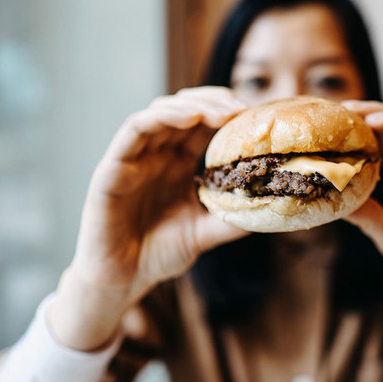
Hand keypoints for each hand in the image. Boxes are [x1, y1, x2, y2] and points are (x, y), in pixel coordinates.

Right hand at [50, 87, 248, 349]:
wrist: (121, 280)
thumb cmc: (158, 254)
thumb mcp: (204, 233)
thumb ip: (232, 220)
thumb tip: (269, 208)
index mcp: (178, 163)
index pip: (204, 124)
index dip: (229, 114)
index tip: (255, 116)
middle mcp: (157, 154)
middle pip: (186, 109)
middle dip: (216, 102)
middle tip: (243, 109)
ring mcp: (135, 157)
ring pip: (162, 111)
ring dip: (195, 104)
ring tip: (223, 111)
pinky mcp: (114, 166)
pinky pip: (135, 129)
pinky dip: (163, 116)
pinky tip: (191, 116)